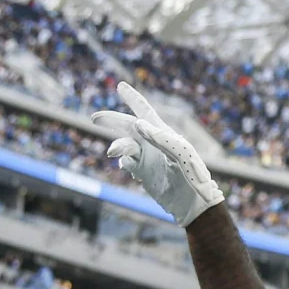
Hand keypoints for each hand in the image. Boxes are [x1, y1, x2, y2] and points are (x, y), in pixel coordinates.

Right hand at [92, 82, 224, 225]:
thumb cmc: (192, 175)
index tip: (121, 85)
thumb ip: (160, 137)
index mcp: (163, 132)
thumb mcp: (180, 153)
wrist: (193, 203)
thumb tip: (138, 123)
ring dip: (118, 147)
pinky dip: (124, 162)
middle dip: (112, 120)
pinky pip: (127, 162)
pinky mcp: (143, 173)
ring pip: (125, 145)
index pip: (145, 111)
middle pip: (128, 126)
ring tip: (113, 152)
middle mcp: (152, 142)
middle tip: (95, 119)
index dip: (133, 98)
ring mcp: (147, 158)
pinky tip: (129, 167)